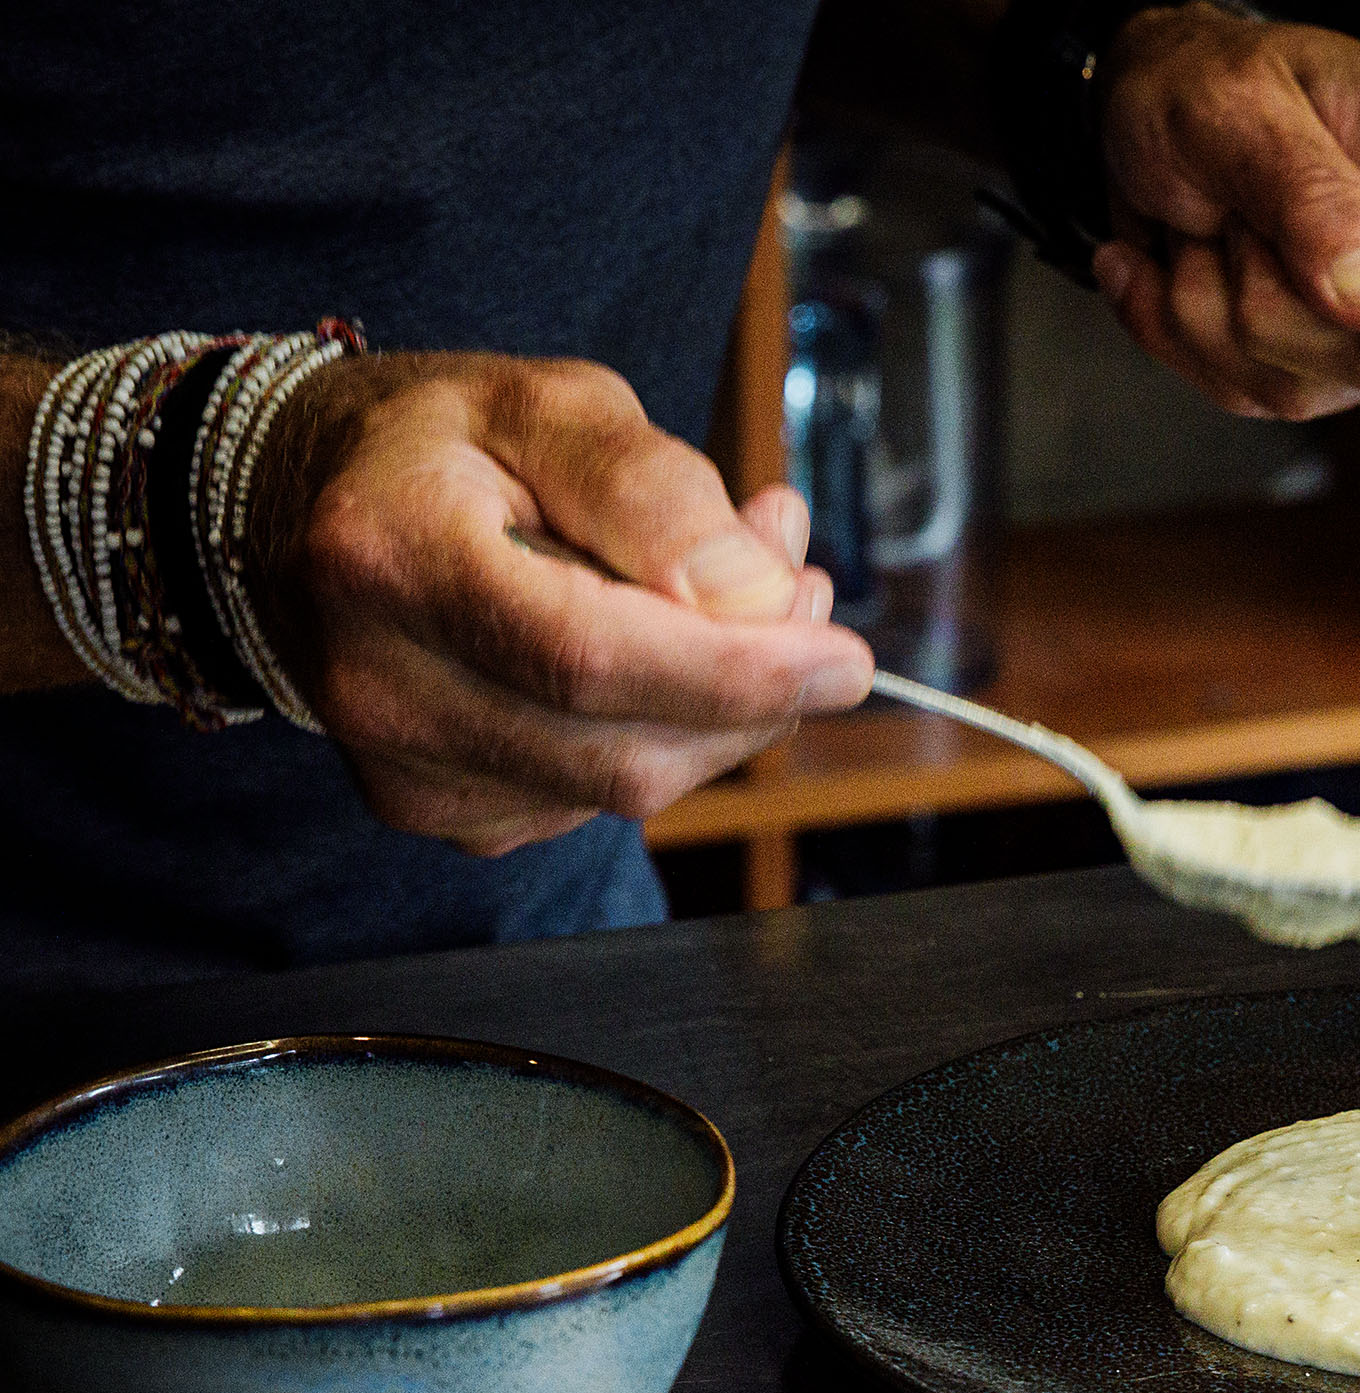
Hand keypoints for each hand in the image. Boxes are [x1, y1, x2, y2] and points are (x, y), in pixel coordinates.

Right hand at [252, 354, 874, 855]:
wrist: (306, 511)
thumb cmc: (442, 446)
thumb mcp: (552, 404)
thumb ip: (656, 492)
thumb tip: (758, 599)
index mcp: (388, 555)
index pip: (588, 657)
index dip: (735, 672)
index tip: (845, 659)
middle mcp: (376, 683)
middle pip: (623, 749)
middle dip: (752, 692)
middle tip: (802, 595)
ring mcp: (402, 767)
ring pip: (629, 788)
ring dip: (722, 710)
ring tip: (735, 600)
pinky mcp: (440, 813)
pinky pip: (600, 801)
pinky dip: (665, 735)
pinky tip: (658, 653)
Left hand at [1094, 8, 1359, 419]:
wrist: (1126, 104)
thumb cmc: (1196, 79)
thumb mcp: (1237, 109)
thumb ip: (1312, 198)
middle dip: (1287, 313)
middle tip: (1235, 224)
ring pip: (1311, 386)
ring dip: (1218, 317)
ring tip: (1201, 230)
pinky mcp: (1304, 351)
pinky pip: (1252, 394)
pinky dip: (1187, 334)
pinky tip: (1176, 263)